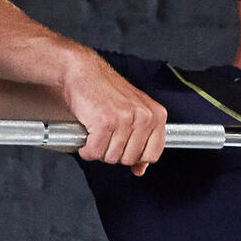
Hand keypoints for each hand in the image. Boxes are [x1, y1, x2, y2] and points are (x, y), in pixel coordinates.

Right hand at [61, 52, 169, 173]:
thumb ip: (142, 141)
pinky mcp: (105, 122)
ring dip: (99, 150)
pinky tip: (87, 136)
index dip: (135, 157)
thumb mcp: (134, 112)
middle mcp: (144, 117)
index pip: (152, 154)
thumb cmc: (106, 91)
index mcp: (156, 115)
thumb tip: (140, 170)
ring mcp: (125, 119)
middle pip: (130, 159)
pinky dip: (86, 149)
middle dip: (114, 152)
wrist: (83, 71)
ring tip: (96, 132)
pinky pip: (95, 152)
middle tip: (106, 135)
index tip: (124, 149)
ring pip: (112, 158)